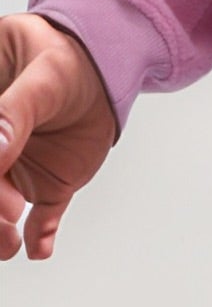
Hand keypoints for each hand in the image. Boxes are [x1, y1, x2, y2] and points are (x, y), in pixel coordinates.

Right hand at [0, 12, 119, 261]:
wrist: (106, 66)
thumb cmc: (68, 59)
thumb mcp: (44, 76)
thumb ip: (14, 114)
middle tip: (9, 212)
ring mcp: (14, 172)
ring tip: (13, 242)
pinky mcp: (45, 186)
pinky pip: (37, 221)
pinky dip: (36, 238)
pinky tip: (39, 247)